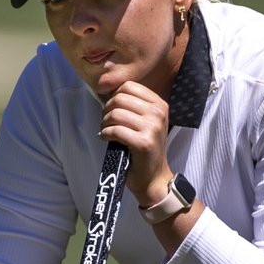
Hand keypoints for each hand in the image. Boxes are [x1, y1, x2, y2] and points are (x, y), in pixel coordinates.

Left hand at [98, 81, 172, 206]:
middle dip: (106, 110)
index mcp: (160, 104)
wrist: (153, 178)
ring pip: (115, 113)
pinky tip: (106, 138)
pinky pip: (115, 130)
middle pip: (119, 98)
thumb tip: (108, 92)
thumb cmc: (145, 149)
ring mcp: (152, 128)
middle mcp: (158, 113)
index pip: (128, 86)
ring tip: (106, 131)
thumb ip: (132, 106)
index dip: (114, 96)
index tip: (111, 109)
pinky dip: (105, 134)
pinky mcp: (143, 143)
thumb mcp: (145, 122)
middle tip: (106, 122)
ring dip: (104, 123)